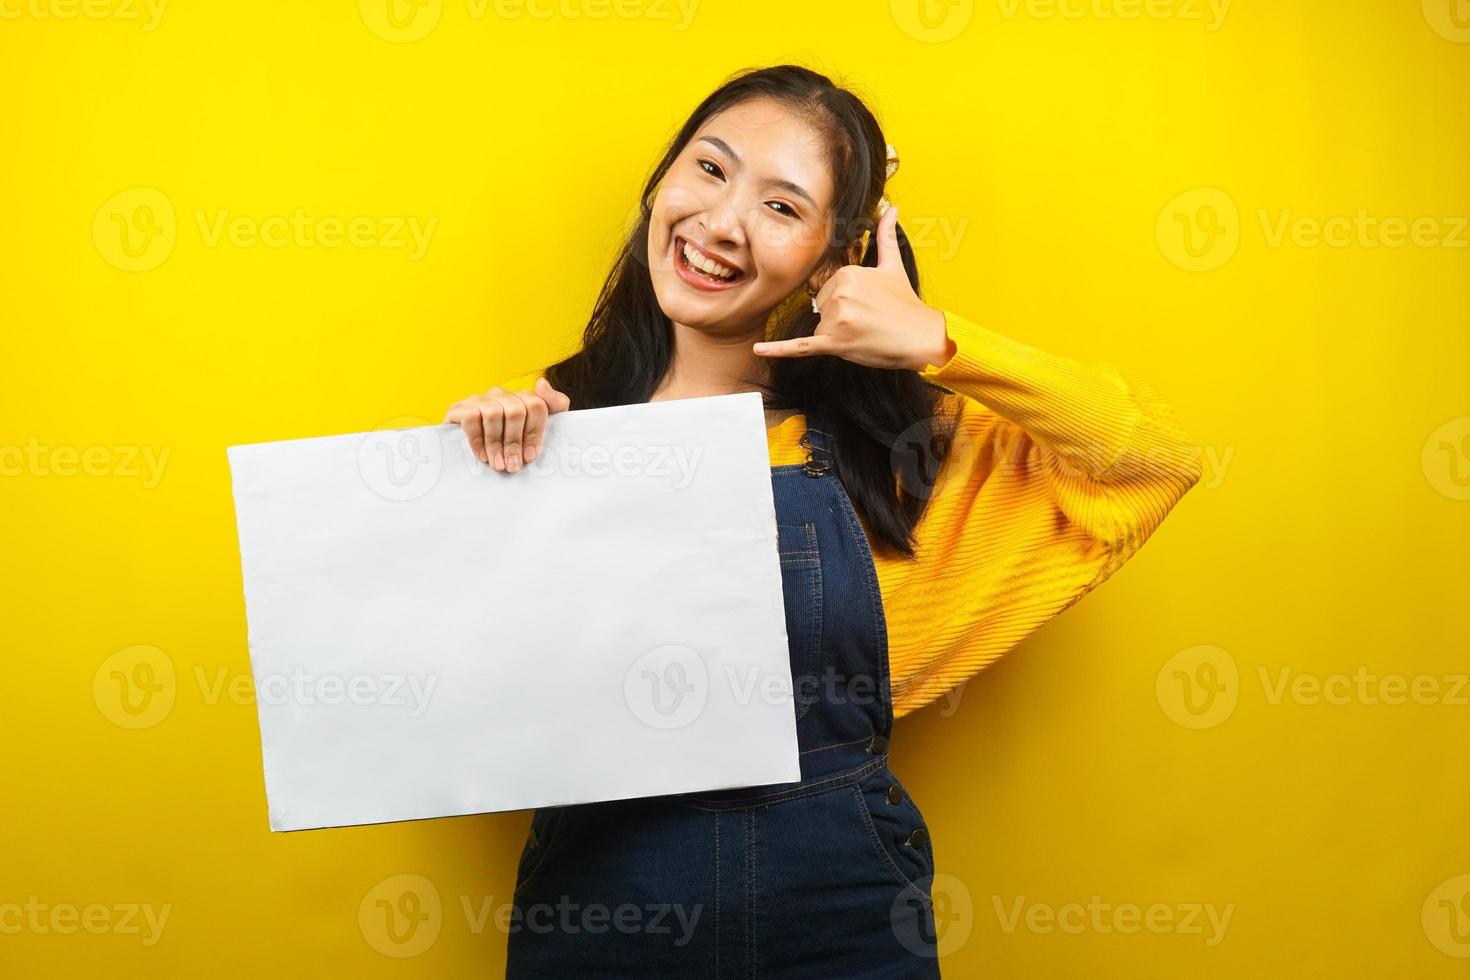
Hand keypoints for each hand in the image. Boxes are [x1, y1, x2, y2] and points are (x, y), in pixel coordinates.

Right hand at [443, 377, 571, 472]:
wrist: (470, 453)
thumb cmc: (514, 444)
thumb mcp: (542, 427)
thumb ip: (555, 404)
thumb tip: (542, 383)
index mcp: (524, 397)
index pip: (536, 405)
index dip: (534, 433)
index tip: (530, 456)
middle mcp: (502, 394)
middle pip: (515, 411)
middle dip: (515, 443)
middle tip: (513, 466)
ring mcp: (481, 400)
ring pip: (493, 413)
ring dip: (496, 444)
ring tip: (498, 464)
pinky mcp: (459, 408)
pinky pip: (471, 417)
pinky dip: (477, 439)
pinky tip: (482, 455)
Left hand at [751, 205, 952, 371]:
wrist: (921, 336)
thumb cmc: (907, 303)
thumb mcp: (893, 266)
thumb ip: (885, 236)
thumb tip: (891, 208)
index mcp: (847, 274)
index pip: (829, 289)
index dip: (846, 302)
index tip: (868, 306)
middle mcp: (838, 294)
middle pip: (823, 308)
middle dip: (841, 319)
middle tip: (869, 322)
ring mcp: (835, 320)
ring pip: (821, 329)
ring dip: (838, 335)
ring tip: (866, 334)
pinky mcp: (834, 343)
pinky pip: (799, 347)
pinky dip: (778, 350)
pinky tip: (758, 350)